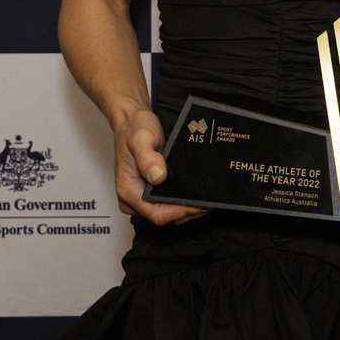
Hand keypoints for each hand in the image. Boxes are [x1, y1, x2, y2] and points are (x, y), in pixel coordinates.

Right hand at [112, 107, 208, 225]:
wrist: (131, 122)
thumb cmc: (134, 129)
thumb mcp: (141, 138)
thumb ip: (147, 157)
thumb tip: (157, 177)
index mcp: (128, 191)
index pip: (157, 214)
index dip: (180, 211)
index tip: (199, 202)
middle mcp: (133, 199)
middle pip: (166, 217)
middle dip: (189, 211)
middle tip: (211, 200)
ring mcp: (142, 198)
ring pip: (170, 214)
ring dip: (189, 209)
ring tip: (208, 199)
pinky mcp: (151, 194)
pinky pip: (169, 205)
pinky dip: (184, 203)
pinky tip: (197, 194)